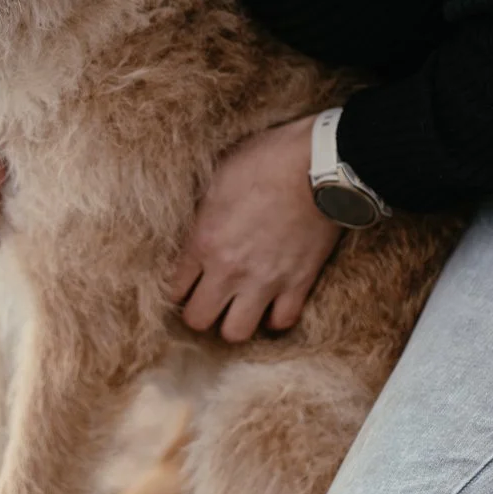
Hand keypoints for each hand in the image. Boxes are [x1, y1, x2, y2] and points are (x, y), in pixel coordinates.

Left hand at [168, 115, 342, 342]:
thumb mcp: (217, 178)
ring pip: (236, 332)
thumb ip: (202, 214)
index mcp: (203, 241)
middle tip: (209, 299)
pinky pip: (281, 321)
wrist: (318, 164)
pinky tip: (272, 304)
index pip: (174, 289)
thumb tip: (195, 229)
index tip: (187, 284)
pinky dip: (275, 317)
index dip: (178, 289)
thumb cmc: (265, 160)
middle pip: (199, 320)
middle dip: (200, 312)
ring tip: (238, 307)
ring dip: (234, 321)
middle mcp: (229, 270)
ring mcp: (265, 281)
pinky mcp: (299, 283)